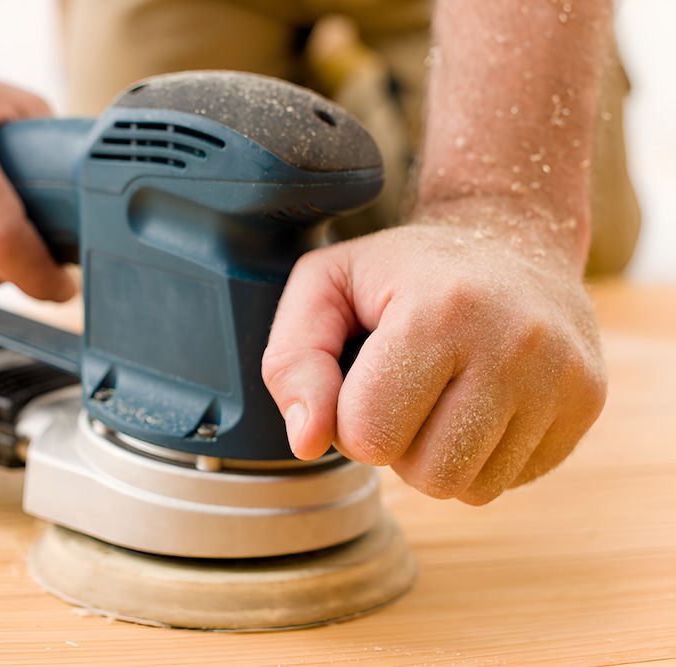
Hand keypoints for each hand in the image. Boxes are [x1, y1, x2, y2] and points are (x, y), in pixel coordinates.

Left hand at [262, 200, 606, 503]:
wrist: (510, 236)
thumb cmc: (400, 268)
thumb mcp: (324, 286)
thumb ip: (292, 362)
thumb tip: (307, 443)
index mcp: (439, 311)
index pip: (368, 435)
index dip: (349, 419)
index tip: (365, 377)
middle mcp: (514, 344)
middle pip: (425, 474)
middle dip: (396, 444)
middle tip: (404, 389)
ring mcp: (562, 376)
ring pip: (469, 488)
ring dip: (437, 456)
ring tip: (440, 395)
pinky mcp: (587, 402)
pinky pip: (509, 481)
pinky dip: (480, 456)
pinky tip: (479, 402)